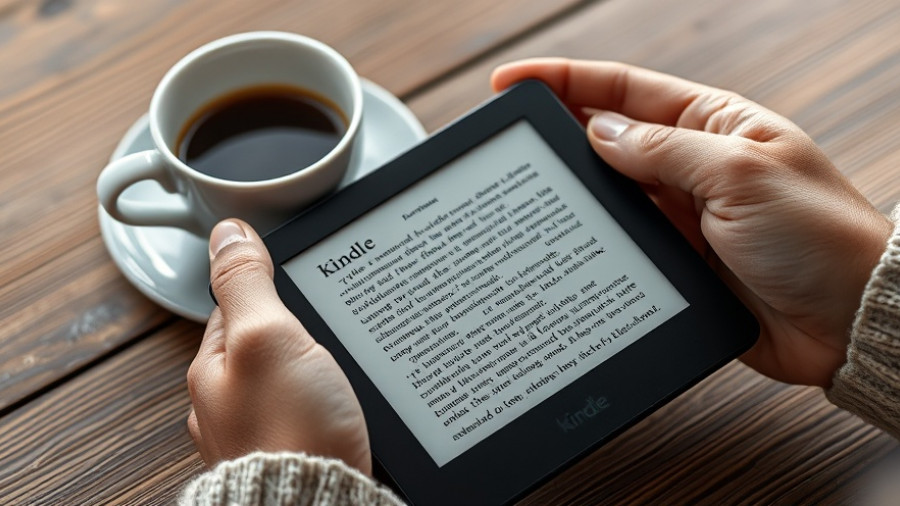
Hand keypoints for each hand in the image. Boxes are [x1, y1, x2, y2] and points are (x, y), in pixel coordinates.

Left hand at [186, 219, 370, 472]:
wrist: (317, 505)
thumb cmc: (292, 430)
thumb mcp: (267, 337)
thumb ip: (246, 283)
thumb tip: (227, 230)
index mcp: (214, 368)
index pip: (234, 305)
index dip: (265, 285)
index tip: (294, 276)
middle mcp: (228, 402)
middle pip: (261, 343)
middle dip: (289, 328)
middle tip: (323, 320)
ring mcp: (258, 430)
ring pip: (284, 379)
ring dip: (307, 367)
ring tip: (336, 362)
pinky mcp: (291, 450)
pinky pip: (302, 411)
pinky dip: (318, 402)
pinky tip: (338, 404)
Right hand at [492, 58, 891, 386]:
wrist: (847, 322)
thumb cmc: (819, 237)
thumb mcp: (739, 174)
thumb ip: (663, 150)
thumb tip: (598, 132)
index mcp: (713, 124)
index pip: (625, 90)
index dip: (565, 81)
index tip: (512, 83)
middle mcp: (692, 166)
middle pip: (609, 139)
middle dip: (558, 135)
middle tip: (509, 142)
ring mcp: (681, 215)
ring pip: (610, 194)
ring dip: (574, 192)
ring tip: (527, 192)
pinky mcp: (676, 261)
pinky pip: (622, 242)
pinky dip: (593, 239)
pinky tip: (566, 240)